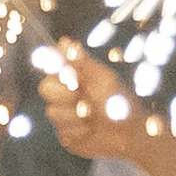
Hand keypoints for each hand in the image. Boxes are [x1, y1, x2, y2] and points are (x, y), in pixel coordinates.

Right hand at [35, 47, 145, 162]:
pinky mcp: (66, 135)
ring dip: (74, 115)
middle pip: (45, 88)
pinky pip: (61, 131)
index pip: (52, 69)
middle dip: (63, 94)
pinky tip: (90, 130)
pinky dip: (77, 130)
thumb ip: (81, 62)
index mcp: (75, 78)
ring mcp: (65, 116)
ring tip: (91, 118)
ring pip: (52, 112)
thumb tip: (63, 41)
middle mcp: (66, 96)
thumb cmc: (120, 102)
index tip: (72, 80)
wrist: (130, 133)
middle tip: (80, 97)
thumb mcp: (102, 78)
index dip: (57, 73)